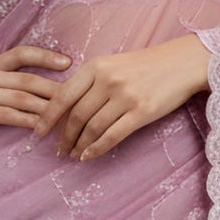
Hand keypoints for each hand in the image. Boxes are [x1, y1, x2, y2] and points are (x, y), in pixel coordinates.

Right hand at [0, 43, 71, 157]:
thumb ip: (12, 84)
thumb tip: (51, 89)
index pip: (21, 53)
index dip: (45, 56)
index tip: (68, 62)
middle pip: (26, 80)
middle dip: (54, 90)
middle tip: (77, 99)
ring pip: (19, 98)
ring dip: (45, 109)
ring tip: (65, 117)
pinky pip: (6, 115)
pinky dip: (27, 121)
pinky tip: (41, 127)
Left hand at [35, 34, 209, 160]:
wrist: (182, 63)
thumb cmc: (145, 65)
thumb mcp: (113, 63)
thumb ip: (90, 82)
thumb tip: (66, 108)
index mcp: (96, 66)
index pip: (63, 95)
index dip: (48, 117)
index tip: (38, 132)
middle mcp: (108, 80)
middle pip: (77, 115)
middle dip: (64, 136)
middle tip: (60, 150)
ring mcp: (125, 97)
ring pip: (93, 128)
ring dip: (80, 145)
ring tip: (74, 154)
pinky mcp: (142, 112)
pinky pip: (113, 136)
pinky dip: (97, 149)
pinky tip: (89, 156)